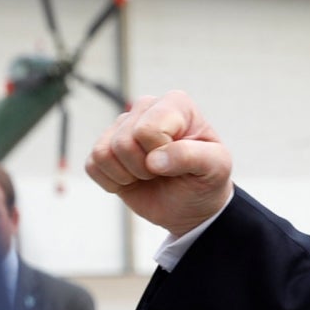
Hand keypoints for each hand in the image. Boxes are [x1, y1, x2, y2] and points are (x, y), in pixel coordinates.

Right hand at [85, 90, 235, 236]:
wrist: (192, 205)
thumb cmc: (206, 180)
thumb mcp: (217, 168)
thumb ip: (193, 157)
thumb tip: (154, 160)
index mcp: (175, 104)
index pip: (148, 130)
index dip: (162, 154)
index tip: (180, 162)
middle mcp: (145, 108)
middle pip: (124, 142)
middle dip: (146, 168)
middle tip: (165, 172)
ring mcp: (122, 126)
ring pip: (104, 153)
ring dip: (129, 175)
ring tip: (151, 175)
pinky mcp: (104, 148)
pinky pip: (92, 166)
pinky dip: (113, 182)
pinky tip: (133, 180)